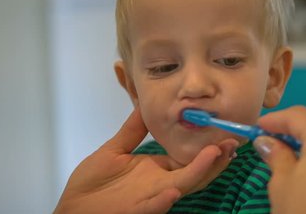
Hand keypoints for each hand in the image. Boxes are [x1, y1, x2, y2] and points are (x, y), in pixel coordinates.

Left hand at [54, 108, 237, 213]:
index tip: (223, 132)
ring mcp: (150, 198)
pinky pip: (152, 208)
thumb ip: (133, 130)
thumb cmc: (92, 184)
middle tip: (232, 142)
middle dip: (214, 159)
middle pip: (194, 172)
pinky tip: (173, 191)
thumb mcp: (114, 150)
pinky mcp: (135, 211)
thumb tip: (146, 104)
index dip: (206, 148)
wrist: (73, 209)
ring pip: (181, 187)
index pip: (188, 158)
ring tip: (213, 155)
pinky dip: (163, 202)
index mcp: (156, 169)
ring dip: (198, 173)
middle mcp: (160, 184)